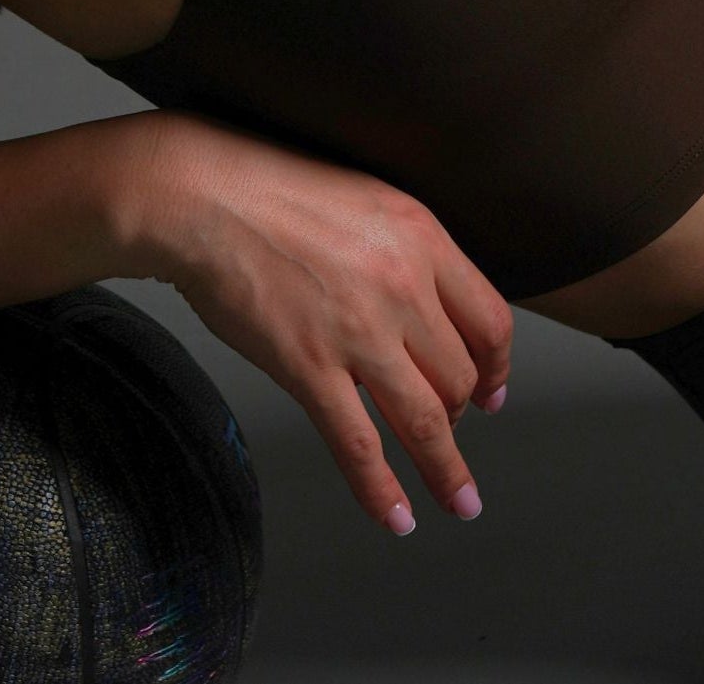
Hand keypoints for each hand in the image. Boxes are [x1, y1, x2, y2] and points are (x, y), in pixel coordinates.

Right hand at [142, 108, 511, 533]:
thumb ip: (405, 250)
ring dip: (447, 469)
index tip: (494, 389)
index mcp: (421, 237)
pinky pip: (359, 446)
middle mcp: (402, 285)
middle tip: (452, 426)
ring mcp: (357, 332)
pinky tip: (397, 515)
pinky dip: (382, 491)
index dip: (498, 366)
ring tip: (460, 500)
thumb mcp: (366, 197)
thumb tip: (426, 304)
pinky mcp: (309, 368)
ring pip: (425, 419)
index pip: (490, 319)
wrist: (205, 195)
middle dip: (462, 411)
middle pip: (459, 375)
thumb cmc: (271, 187)